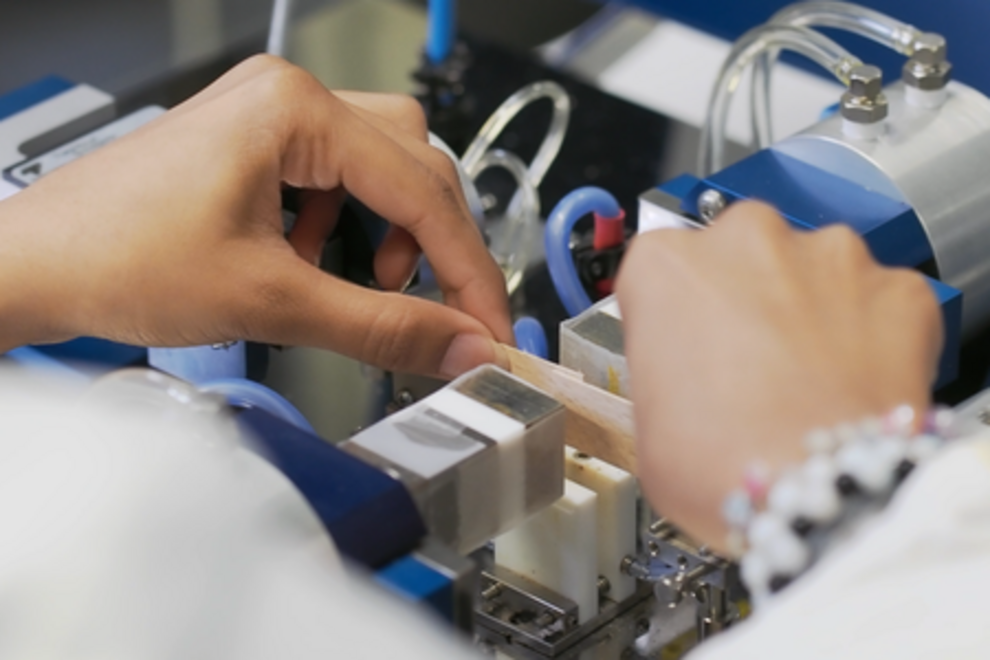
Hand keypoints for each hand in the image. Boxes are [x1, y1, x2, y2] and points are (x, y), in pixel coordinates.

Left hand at [0, 56, 511, 377]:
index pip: (422, 190)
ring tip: (361, 281)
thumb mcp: (272, 301)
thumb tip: (458, 346)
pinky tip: (315, 262)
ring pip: (383, 168)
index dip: (466, 268)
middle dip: (435, 247)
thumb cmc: (118, 258)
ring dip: (393, 232)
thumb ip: (382, 327)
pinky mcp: (258, 145)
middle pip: (414, 167)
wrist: (34, 266)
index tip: (487, 325)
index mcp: (295, 111)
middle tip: (443, 315)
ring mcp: (271, 118)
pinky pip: (340, 177)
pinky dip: (350, 226)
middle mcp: (289, 98)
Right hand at [616, 202, 942, 549]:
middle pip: (741, 252)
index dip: (677, 315)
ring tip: (808, 381)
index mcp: (667, 265)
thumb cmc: (721, 464)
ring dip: (811, 309)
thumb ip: (667, 372)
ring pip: (815, 269)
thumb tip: (691, 381)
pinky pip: (881, 299)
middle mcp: (745, 239)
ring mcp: (828, 255)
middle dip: (748, 296)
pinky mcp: (896, 287)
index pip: (663, 270)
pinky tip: (855, 383)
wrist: (816, 496)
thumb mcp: (648, 421)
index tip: (688, 346)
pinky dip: (874, 332)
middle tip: (751, 366)